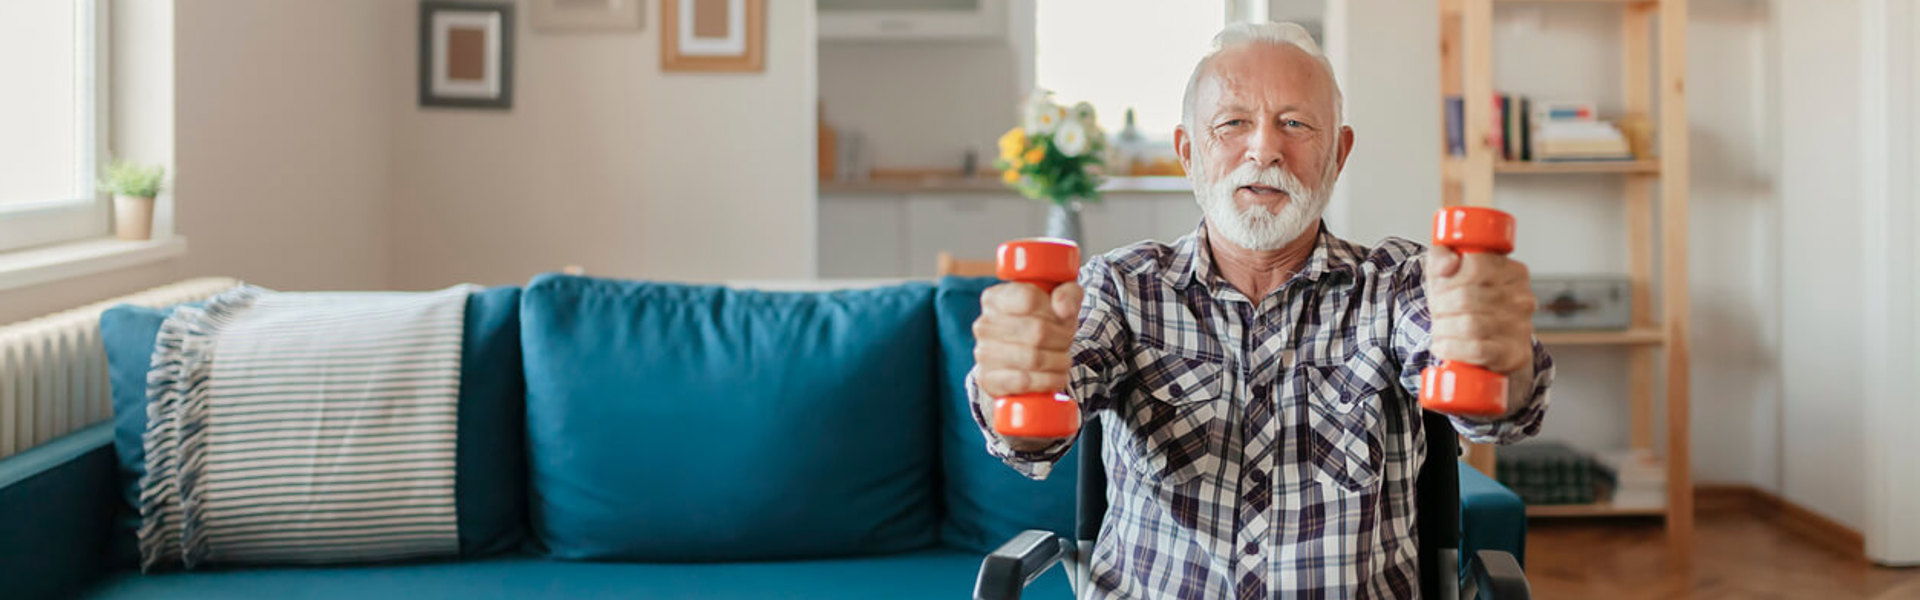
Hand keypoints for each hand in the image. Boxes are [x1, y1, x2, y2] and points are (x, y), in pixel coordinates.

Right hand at [972, 281, 1082, 442]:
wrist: (1024, 360)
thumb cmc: (1044, 324)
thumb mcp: (1060, 302)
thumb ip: (1068, 295)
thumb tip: (1063, 309)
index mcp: (996, 298)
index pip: (1029, 298)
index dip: (1054, 310)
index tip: (1061, 317)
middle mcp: (984, 324)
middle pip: (1037, 330)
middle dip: (1062, 339)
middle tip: (1067, 343)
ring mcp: (983, 353)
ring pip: (1033, 358)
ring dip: (1058, 361)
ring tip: (1064, 360)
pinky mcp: (987, 379)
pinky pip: (1024, 381)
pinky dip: (1048, 381)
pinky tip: (1056, 377)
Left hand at [1424, 246, 1535, 375]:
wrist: (1487, 350)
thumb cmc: (1466, 307)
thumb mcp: (1450, 275)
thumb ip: (1441, 257)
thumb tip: (1448, 264)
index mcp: (1513, 272)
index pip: (1476, 265)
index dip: (1448, 279)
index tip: (1439, 289)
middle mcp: (1523, 298)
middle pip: (1467, 296)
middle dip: (1441, 306)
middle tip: (1436, 313)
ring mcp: (1522, 327)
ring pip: (1470, 324)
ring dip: (1444, 328)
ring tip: (1440, 330)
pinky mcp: (1514, 354)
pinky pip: (1477, 349)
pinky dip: (1451, 348)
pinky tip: (1443, 346)